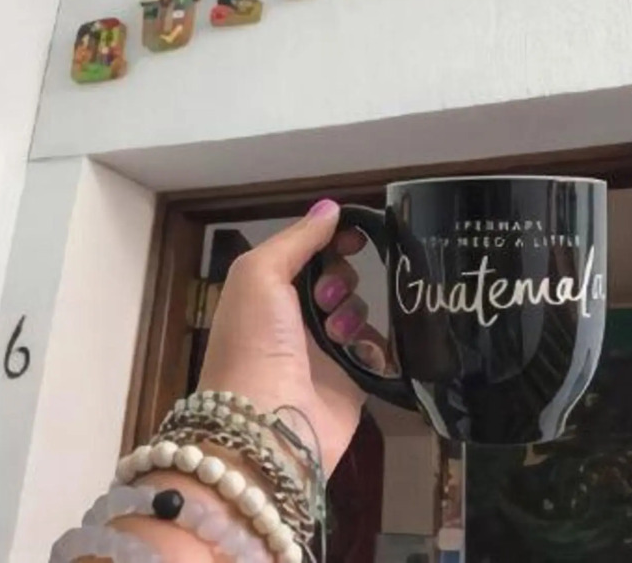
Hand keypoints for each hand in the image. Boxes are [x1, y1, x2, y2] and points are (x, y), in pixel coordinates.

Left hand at [197, 199, 383, 474]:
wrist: (265, 423)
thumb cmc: (254, 341)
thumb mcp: (260, 274)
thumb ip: (296, 238)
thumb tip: (331, 207)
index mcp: (267, 295)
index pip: (307, 256)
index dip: (331, 241)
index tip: (355, 237)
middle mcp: (295, 322)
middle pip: (338, 280)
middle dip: (339, 279)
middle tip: (325, 297)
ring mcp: (325, 355)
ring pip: (359, 312)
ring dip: (353, 314)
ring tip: (336, 334)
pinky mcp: (352, 384)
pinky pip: (377, 351)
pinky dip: (373, 347)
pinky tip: (359, 352)